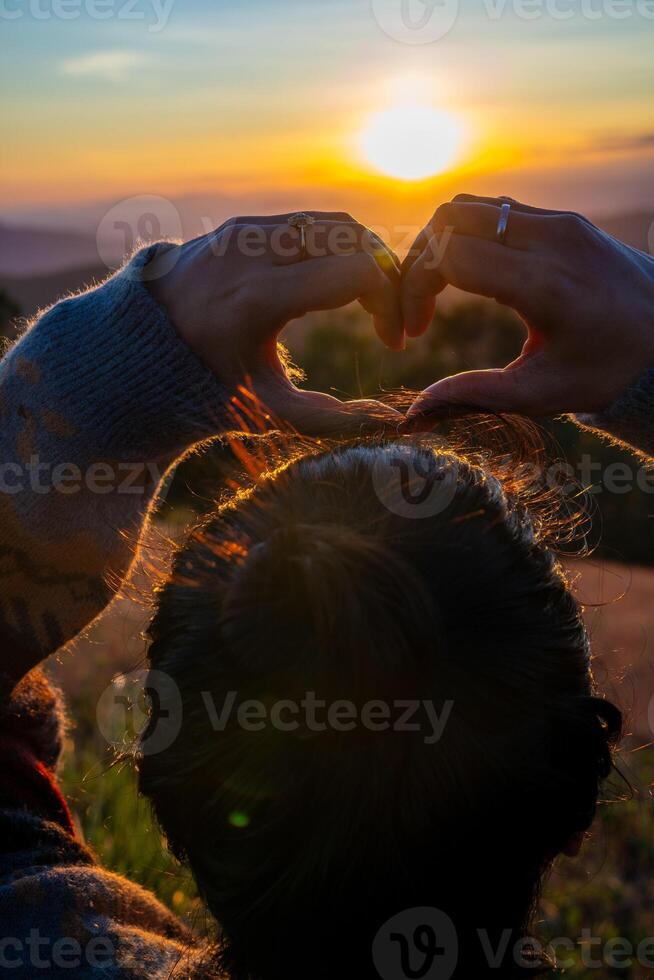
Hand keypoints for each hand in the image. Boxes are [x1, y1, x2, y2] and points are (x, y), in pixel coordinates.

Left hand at [148, 211, 403, 435]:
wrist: (135, 350)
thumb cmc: (204, 386)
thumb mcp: (265, 409)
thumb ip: (328, 420)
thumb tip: (389, 423)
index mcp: (257, 300)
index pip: (356, 272)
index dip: (390, 304)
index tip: (392, 341)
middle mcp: (250, 254)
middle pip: (353, 238)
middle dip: (386, 275)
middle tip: (391, 318)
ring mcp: (243, 232)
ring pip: (334, 223)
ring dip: (364, 257)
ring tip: (372, 302)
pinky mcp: (240, 225)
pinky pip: (307, 222)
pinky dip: (335, 247)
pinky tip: (339, 286)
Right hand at [402, 194, 653, 417]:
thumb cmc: (608, 372)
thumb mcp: (541, 394)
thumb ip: (474, 395)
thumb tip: (414, 414)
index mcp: (544, 283)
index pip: (449, 253)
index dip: (414, 287)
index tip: (414, 331)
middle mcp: (552, 240)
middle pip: (451, 217)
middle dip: (419, 259)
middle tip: (416, 306)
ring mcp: (561, 222)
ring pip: (472, 206)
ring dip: (442, 244)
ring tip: (436, 292)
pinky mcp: (565, 220)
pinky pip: (498, 211)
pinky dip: (470, 237)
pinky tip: (470, 280)